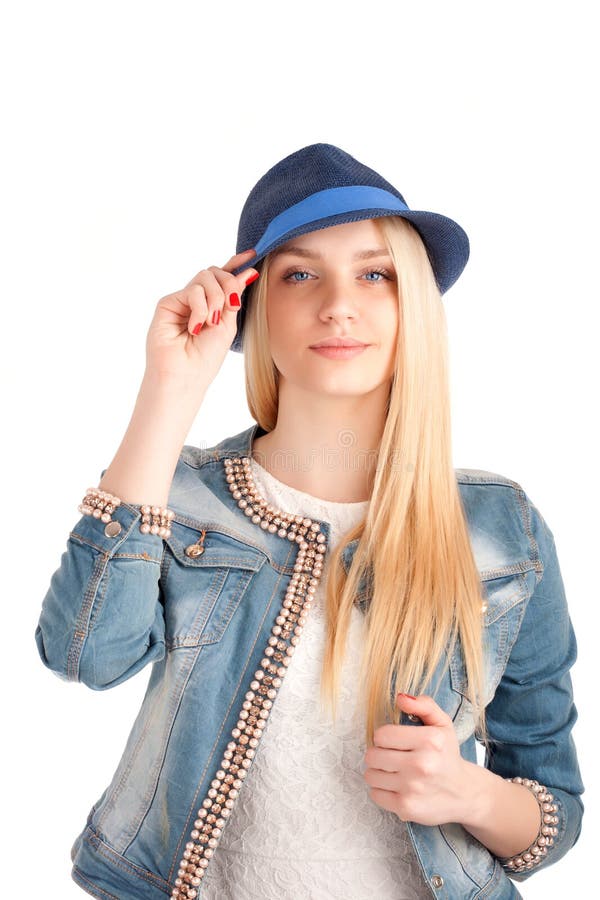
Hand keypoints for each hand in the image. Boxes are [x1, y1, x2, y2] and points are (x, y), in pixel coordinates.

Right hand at [144, 248, 258, 387]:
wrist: (185, 376)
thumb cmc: (206, 357)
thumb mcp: (228, 324)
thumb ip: (234, 296)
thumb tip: (248, 270)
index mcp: (213, 306)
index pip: (223, 278)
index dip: (236, 264)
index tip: (252, 255)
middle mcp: (196, 300)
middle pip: (215, 272)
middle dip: (228, 285)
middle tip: (230, 306)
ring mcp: (182, 301)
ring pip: (205, 277)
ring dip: (215, 298)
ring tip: (210, 322)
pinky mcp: (168, 303)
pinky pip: (192, 290)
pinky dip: (200, 308)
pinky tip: (195, 327)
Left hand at [363, 693, 470, 825]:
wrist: (464, 793)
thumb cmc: (447, 755)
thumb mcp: (442, 724)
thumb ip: (423, 705)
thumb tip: (400, 697)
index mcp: (430, 740)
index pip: (381, 735)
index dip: (385, 737)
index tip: (396, 742)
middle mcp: (422, 764)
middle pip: (372, 755)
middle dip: (380, 754)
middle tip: (394, 757)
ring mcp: (413, 788)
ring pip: (370, 774)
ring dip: (379, 772)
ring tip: (395, 772)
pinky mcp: (406, 808)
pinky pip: (375, 794)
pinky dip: (382, 790)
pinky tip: (397, 787)